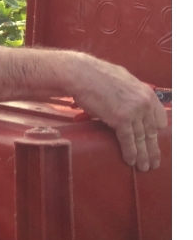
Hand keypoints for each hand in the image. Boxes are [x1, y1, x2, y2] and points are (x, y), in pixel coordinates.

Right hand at [68, 54, 167, 169]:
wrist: (80, 73)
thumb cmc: (94, 74)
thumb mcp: (121, 79)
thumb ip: (132, 92)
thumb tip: (130, 100)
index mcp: (146, 92)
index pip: (160, 118)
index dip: (156, 131)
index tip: (152, 139)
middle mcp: (144, 103)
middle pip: (151, 132)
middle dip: (152, 149)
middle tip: (153, 161)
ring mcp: (133, 111)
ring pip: (141, 139)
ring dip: (143, 156)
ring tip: (143, 166)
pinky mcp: (120, 119)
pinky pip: (128, 141)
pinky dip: (130, 153)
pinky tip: (130, 161)